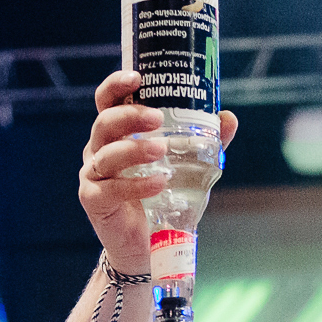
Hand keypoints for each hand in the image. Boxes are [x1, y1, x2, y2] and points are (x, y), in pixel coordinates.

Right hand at [78, 71, 237, 266]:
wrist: (149, 245)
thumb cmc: (163, 198)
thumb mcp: (190, 167)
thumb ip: (206, 143)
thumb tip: (227, 117)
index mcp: (117, 134)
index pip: (107, 102)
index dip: (116, 86)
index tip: (137, 77)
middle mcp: (99, 150)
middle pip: (104, 123)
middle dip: (129, 116)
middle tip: (156, 117)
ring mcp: (93, 175)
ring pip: (107, 154)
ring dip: (134, 149)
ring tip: (161, 150)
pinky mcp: (93, 200)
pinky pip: (112, 188)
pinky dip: (137, 184)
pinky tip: (159, 182)